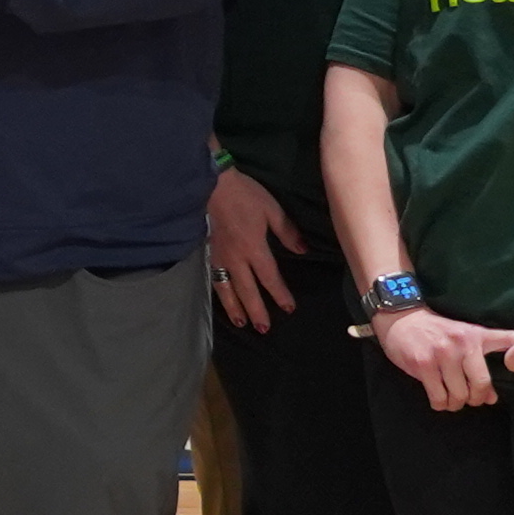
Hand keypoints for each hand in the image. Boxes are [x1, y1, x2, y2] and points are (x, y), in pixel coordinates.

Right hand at [204, 166, 299, 333]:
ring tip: (242, 323)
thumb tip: (303, 251)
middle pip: (247, 290)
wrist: (212, 186)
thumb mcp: (272, 210)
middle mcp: (236, 258)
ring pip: (227, 289)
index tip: (288, 308)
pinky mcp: (210, 253)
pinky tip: (224, 300)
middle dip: (256, 310)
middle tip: (264, 329)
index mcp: (254, 248)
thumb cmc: (245, 195)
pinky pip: (216, 279)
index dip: (279, 294)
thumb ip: (287, 233)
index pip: (269, 277)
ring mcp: (220, 257)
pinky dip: (220, 293)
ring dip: (235, 308)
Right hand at [381, 309, 513, 410]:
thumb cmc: (436, 333)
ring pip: (459, 395)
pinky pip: (439, 398)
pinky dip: (440, 404)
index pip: (510, 339)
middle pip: (481, 383)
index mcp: (477, 335)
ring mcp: (443, 354)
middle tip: (468, 398)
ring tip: (450, 398)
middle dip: (475, 398)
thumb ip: (478, 367)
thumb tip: (491, 398)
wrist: (402, 321)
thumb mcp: (461, 340)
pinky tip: (438, 398)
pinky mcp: (423, 364)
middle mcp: (463, 344)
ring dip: (455, 403)